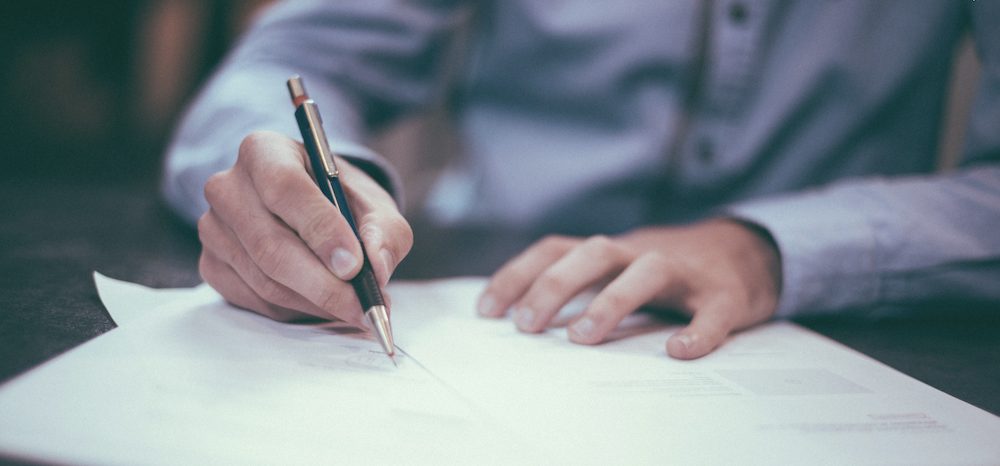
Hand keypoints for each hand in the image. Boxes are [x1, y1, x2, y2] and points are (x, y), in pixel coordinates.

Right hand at [197, 130, 411, 324]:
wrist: (310, 209)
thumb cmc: (341, 201)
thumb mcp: (374, 204)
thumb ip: (384, 231)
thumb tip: (377, 267)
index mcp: (264, 151)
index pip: (285, 188)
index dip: (320, 229)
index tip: (354, 265)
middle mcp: (228, 186)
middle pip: (270, 245)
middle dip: (324, 284)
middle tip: (363, 306)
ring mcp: (213, 228)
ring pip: (265, 280)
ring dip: (316, 302)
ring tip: (354, 308)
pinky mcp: (211, 265)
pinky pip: (255, 300)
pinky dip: (296, 310)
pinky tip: (323, 304)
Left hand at [476, 219, 781, 358]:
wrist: (747, 251)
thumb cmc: (667, 271)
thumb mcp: (618, 270)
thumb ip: (580, 286)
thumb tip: (521, 320)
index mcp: (611, 251)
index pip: (556, 249)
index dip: (518, 275)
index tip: (487, 311)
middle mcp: (642, 252)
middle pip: (594, 253)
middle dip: (555, 285)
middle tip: (527, 326)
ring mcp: (685, 271)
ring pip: (647, 271)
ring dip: (612, 301)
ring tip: (582, 338)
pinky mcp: (725, 294)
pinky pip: (712, 311)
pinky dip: (698, 331)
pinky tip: (680, 351)